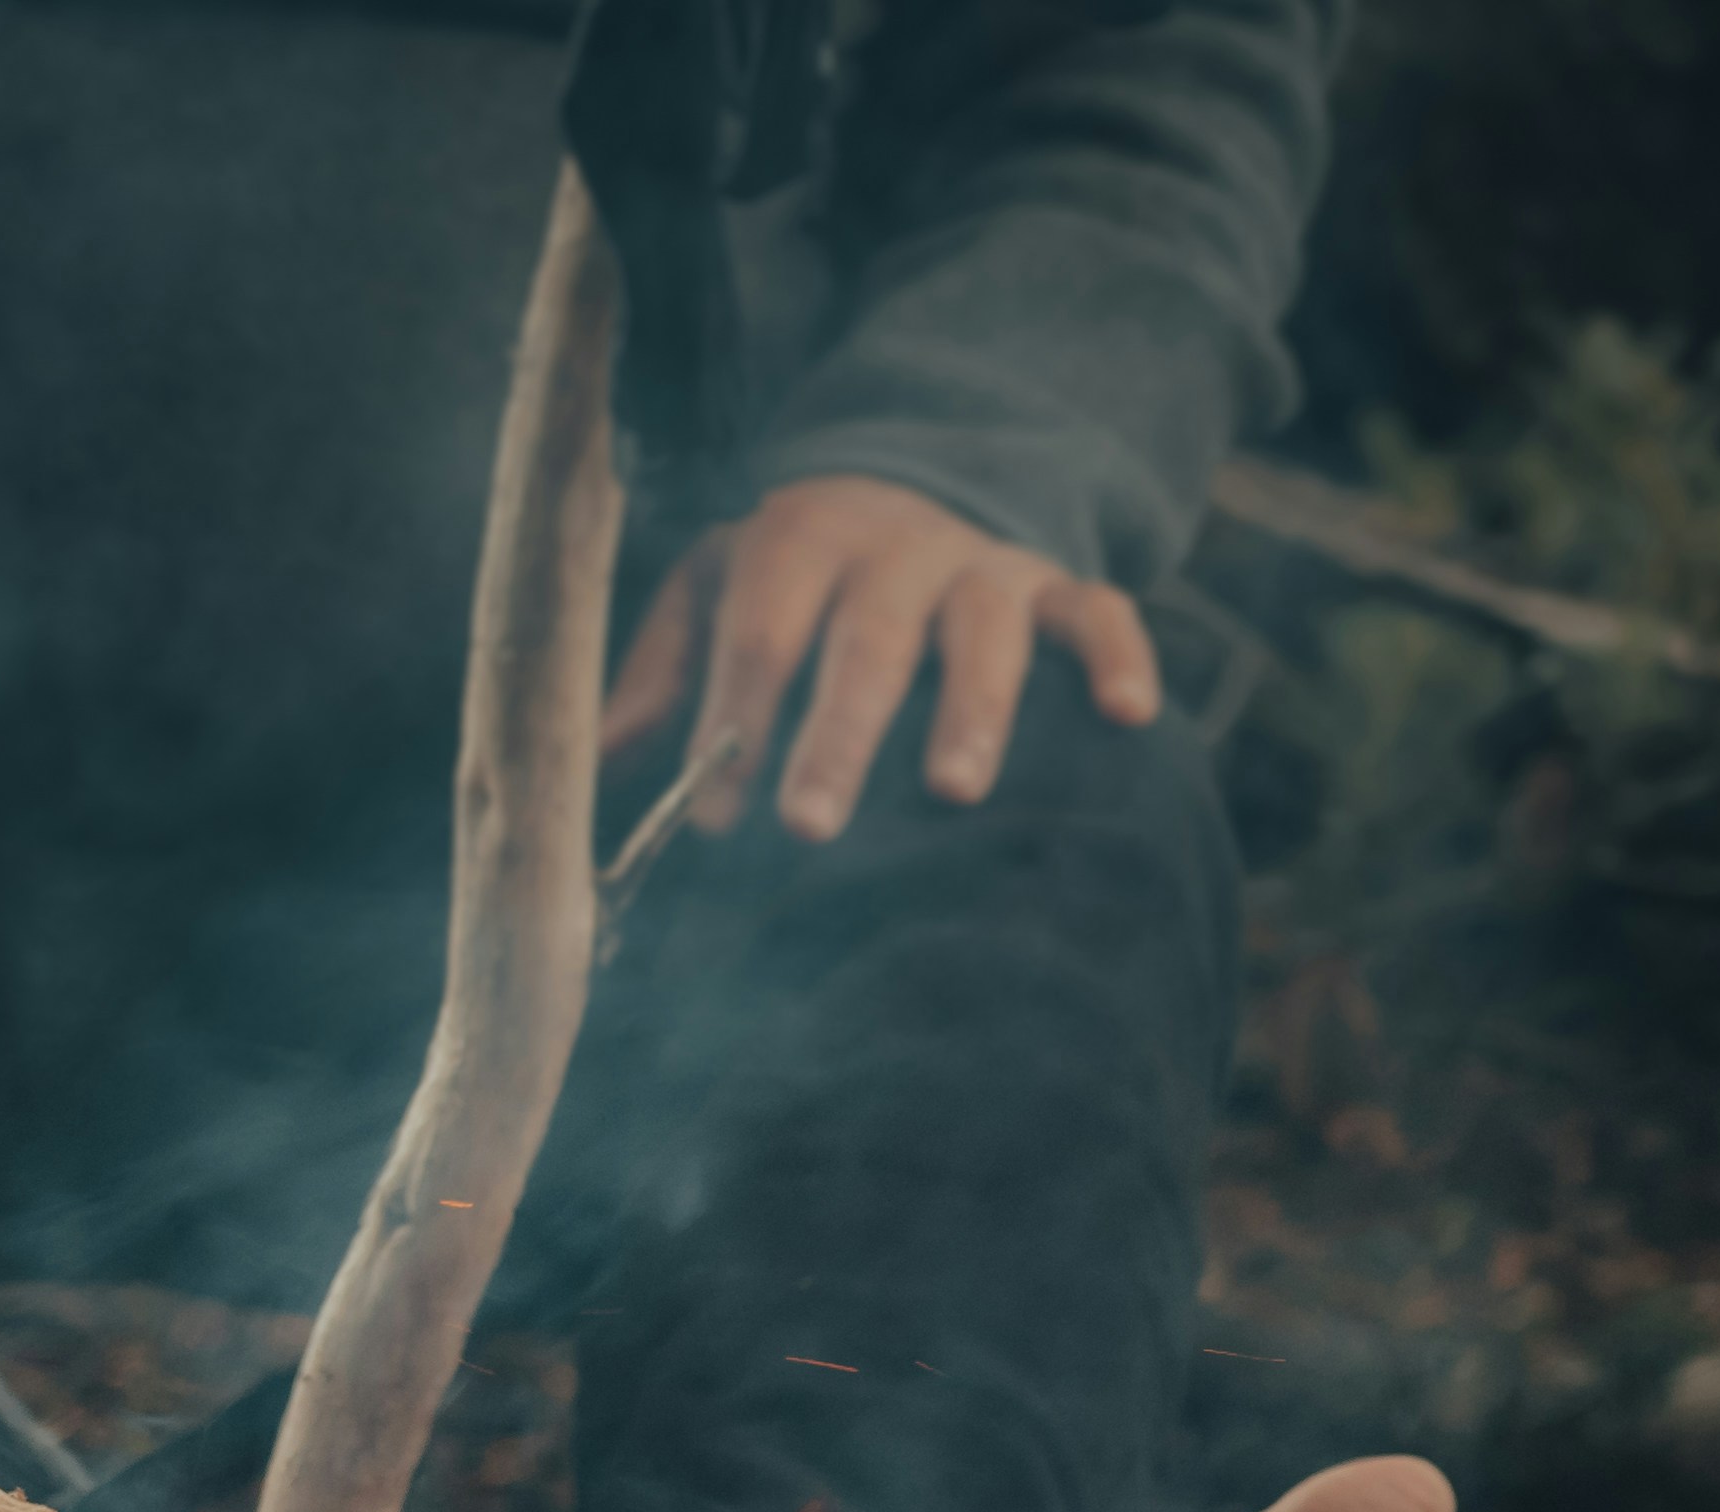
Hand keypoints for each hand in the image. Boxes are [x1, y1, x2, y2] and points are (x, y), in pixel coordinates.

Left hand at [600, 474, 1159, 840]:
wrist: (910, 478)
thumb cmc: (793, 570)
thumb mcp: (715, 590)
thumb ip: (661, 671)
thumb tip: (589, 763)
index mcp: (796, 539)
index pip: (760, 634)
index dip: (736, 722)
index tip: (715, 819)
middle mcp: (894, 544)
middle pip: (865, 641)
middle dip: (838, 735)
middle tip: (812, 825)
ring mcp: (982, 563)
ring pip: (982, 631)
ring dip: (972, 709)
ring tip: (953, 791)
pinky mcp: (1055, 582)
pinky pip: (1099, 610)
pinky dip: (1117, 657)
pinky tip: (1130, 716)